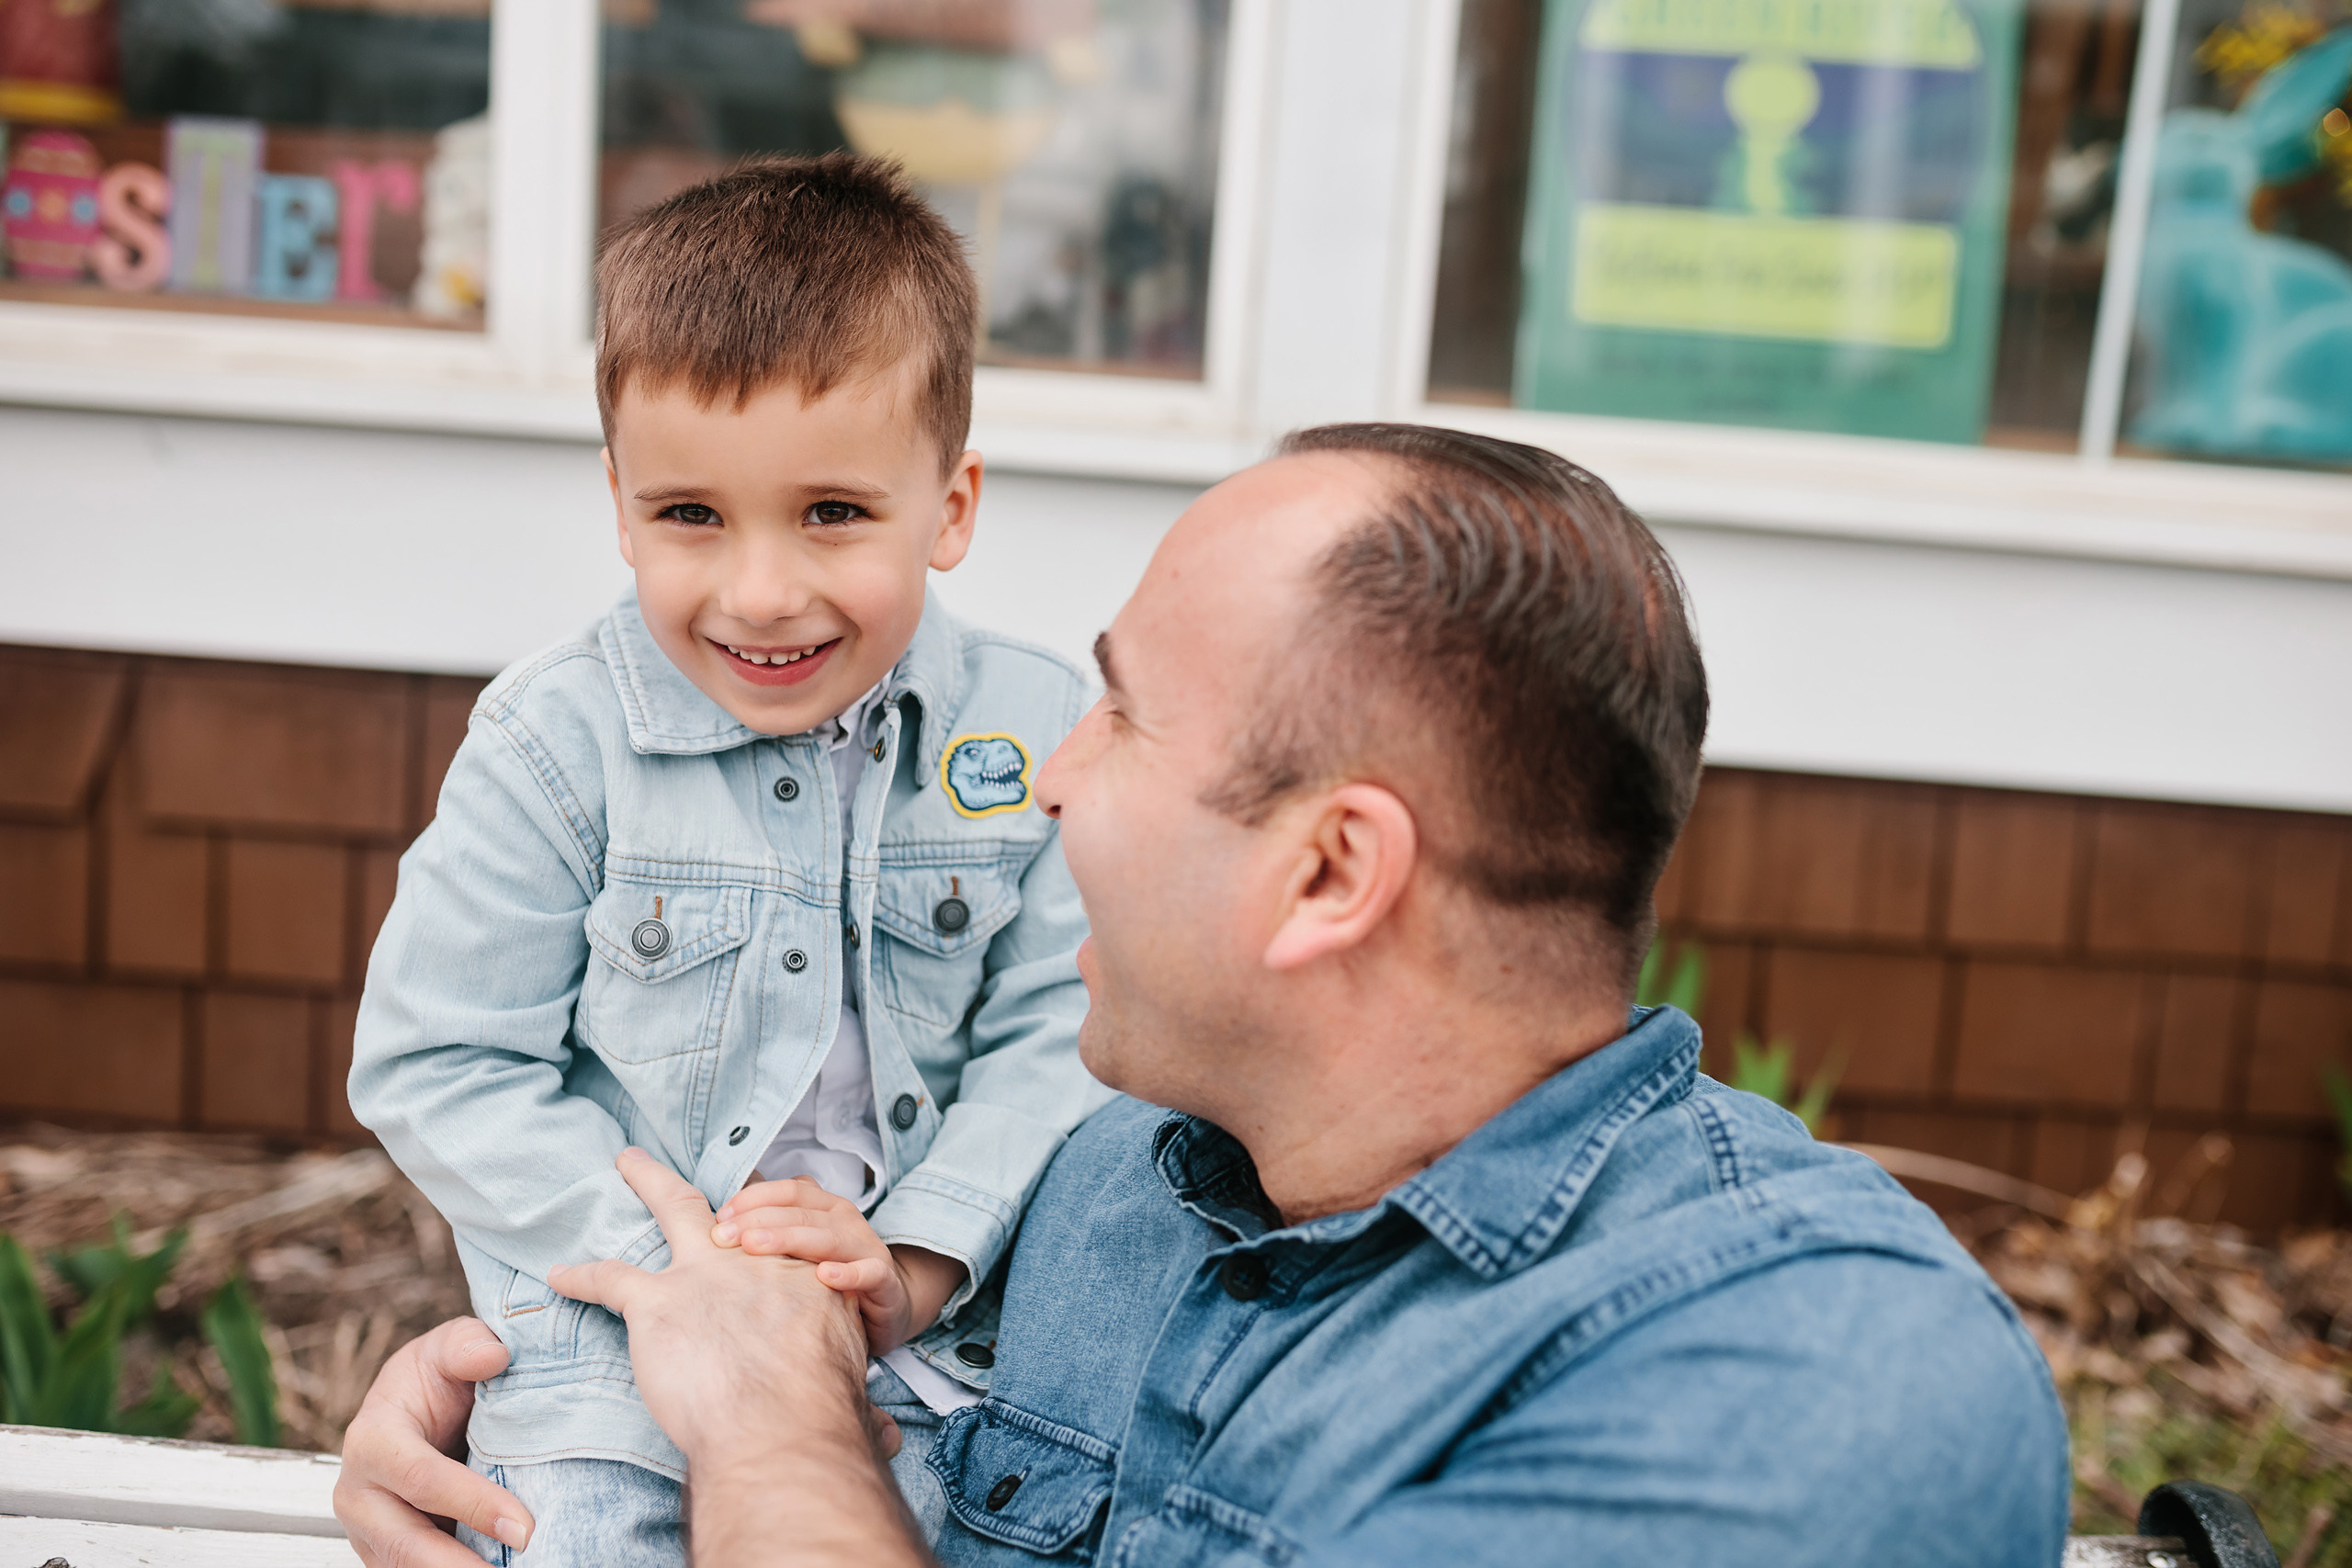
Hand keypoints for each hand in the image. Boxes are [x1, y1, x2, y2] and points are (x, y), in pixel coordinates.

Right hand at [335, 1317, 531, 1567]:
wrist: (418, 1407)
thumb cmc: (435, 1377)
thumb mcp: (450, 1346)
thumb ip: (467, 1344)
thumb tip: (493, 1355)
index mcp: (372, 1440)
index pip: (421, 1479)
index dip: (472, 1504)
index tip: (523, 1526)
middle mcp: (359, 1493)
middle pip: (406, 1543)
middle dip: (461, 1565)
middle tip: (520, 1563)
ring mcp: (368, 1530)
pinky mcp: (385, 1552)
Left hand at [547, 1151, 926, 1567]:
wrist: (782, 1423)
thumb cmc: (821, 1409)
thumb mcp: (853, 1379)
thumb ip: (853, 1388)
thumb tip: (887, 1435)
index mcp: (802, 1272)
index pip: (784, 1228)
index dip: (767, 1218)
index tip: (747, 1215)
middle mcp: (755, 1260)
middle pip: (730, 1202)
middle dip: (695, 1177)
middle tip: (653, 1159)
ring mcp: (703, 1273)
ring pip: (672, 1206)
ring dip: (647, 1183)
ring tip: (626, 1164)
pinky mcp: (655, 1305)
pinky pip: (610, 1278)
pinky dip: (581, 1275)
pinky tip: (558, 1273)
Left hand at [712, 1178, 966, 1352]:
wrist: (889, 1302)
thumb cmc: (833, 1271)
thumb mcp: (801, 1245)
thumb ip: (771, 1226)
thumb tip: (721, 1214)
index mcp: (825, 1206)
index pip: (788, 1191)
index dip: (752, 1199)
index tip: (718, 1218)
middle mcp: (845, 1220)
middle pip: (800, 1212)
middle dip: (757, 1221)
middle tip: (721, 1238)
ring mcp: (865, 1248)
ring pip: (827, 1237)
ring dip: (789, 1239)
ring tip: (753, 1248)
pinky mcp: (883, 1280)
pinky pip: (867, 1273)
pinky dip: (847, 1273)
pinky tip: (822, 1276)